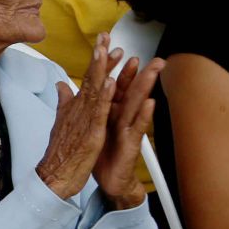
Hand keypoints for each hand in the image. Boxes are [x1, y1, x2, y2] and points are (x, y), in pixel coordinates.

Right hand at [36, 34, 117, 199]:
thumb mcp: (62, 122)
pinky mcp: (90, 134)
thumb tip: (61, 85)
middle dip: (99, 57)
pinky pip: (99, 113)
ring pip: (94, 91)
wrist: (55, 176)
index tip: (104, 43)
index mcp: (76, 107)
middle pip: (90, 79)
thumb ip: (64, 102)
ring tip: (106, 51)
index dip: (98, 61)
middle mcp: (79, 110)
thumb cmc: (60, 152)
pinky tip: (110, 82)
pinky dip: (104, 97)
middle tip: (105, 37)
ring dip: (101, 70)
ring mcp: (84, 121)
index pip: (88, 79)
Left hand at [92, 54, 164, 207]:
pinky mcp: (131, 143)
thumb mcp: (91, 126)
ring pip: (138, 104)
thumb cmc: (102, 153)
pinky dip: (144, 115)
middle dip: (141, 72)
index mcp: (112, 111)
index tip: (119, 49)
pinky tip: (150, 103)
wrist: (107, 179)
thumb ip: (86, 105)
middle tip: (152, 56)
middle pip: (132, 90)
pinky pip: (138, 127)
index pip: (117, 86)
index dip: (119, 68)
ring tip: (153, 70)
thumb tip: (75, 89)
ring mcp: (128, 129)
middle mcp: (122, 117)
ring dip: (146, 87)